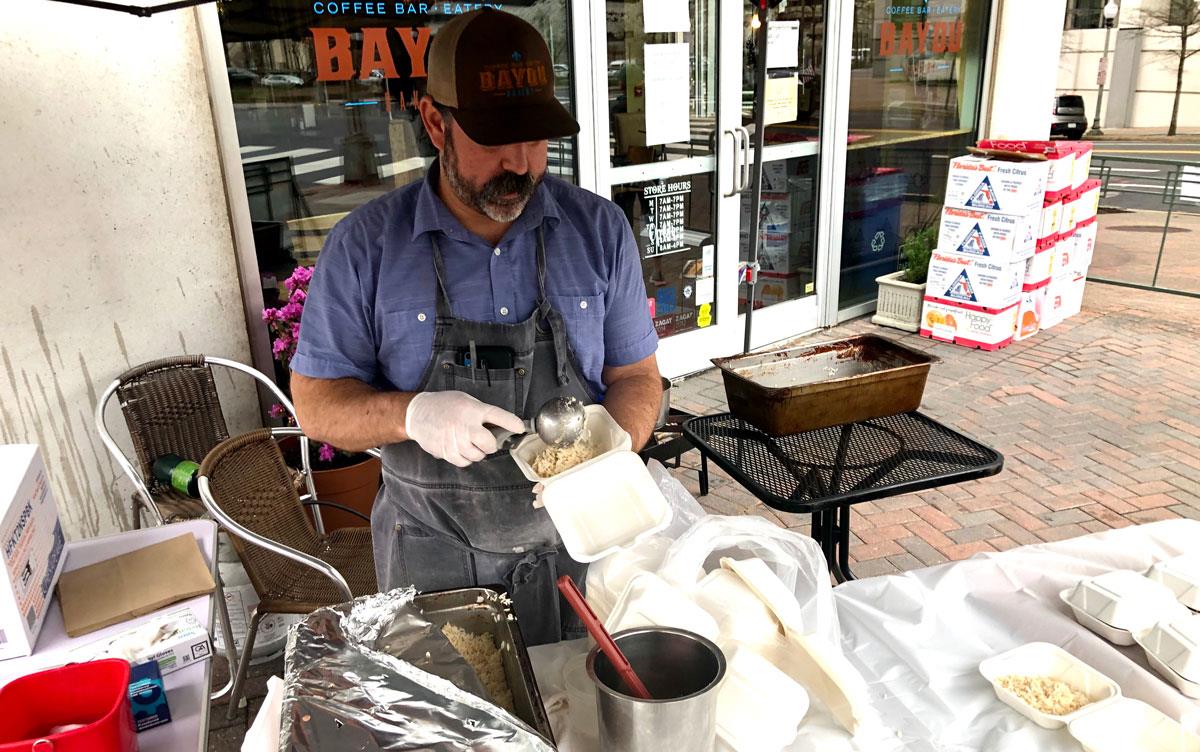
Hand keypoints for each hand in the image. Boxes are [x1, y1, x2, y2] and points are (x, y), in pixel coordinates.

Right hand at [405, 391, 524, 467]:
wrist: (418, 414)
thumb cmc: (445, 405)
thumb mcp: (465, 400)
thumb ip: (481, 412)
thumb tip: (499, 426)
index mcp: (473, 410)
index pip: (498, 416)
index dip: (512, 423)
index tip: (520, 428)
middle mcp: (466, 426)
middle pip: (489, 444)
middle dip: (490, 444)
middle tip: (486, 440)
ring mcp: (455, 441)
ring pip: (477, 456)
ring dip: (478, 452)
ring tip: (469, 442)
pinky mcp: (447, 452)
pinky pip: (464, 462)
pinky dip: (466, 458)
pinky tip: (461, 448)